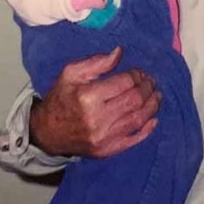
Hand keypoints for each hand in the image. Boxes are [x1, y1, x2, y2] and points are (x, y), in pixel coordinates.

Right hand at [29, 47, 160, 157]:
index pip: (125, 83)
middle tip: (151, 81)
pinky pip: (134, 139)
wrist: (47, 132)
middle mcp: (98, 119)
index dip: (137, 75)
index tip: (139, 72)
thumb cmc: (60, 98)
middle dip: (147, 88)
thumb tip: (120, 52)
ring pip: (138, 119)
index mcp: (88, 96)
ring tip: (156, 96)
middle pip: (135, 100)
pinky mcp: (107, 150)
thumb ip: (97, 62)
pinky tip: (153, 119)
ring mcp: (104, 137)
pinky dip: (147, 129)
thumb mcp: (71, 73)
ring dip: (152, 106)